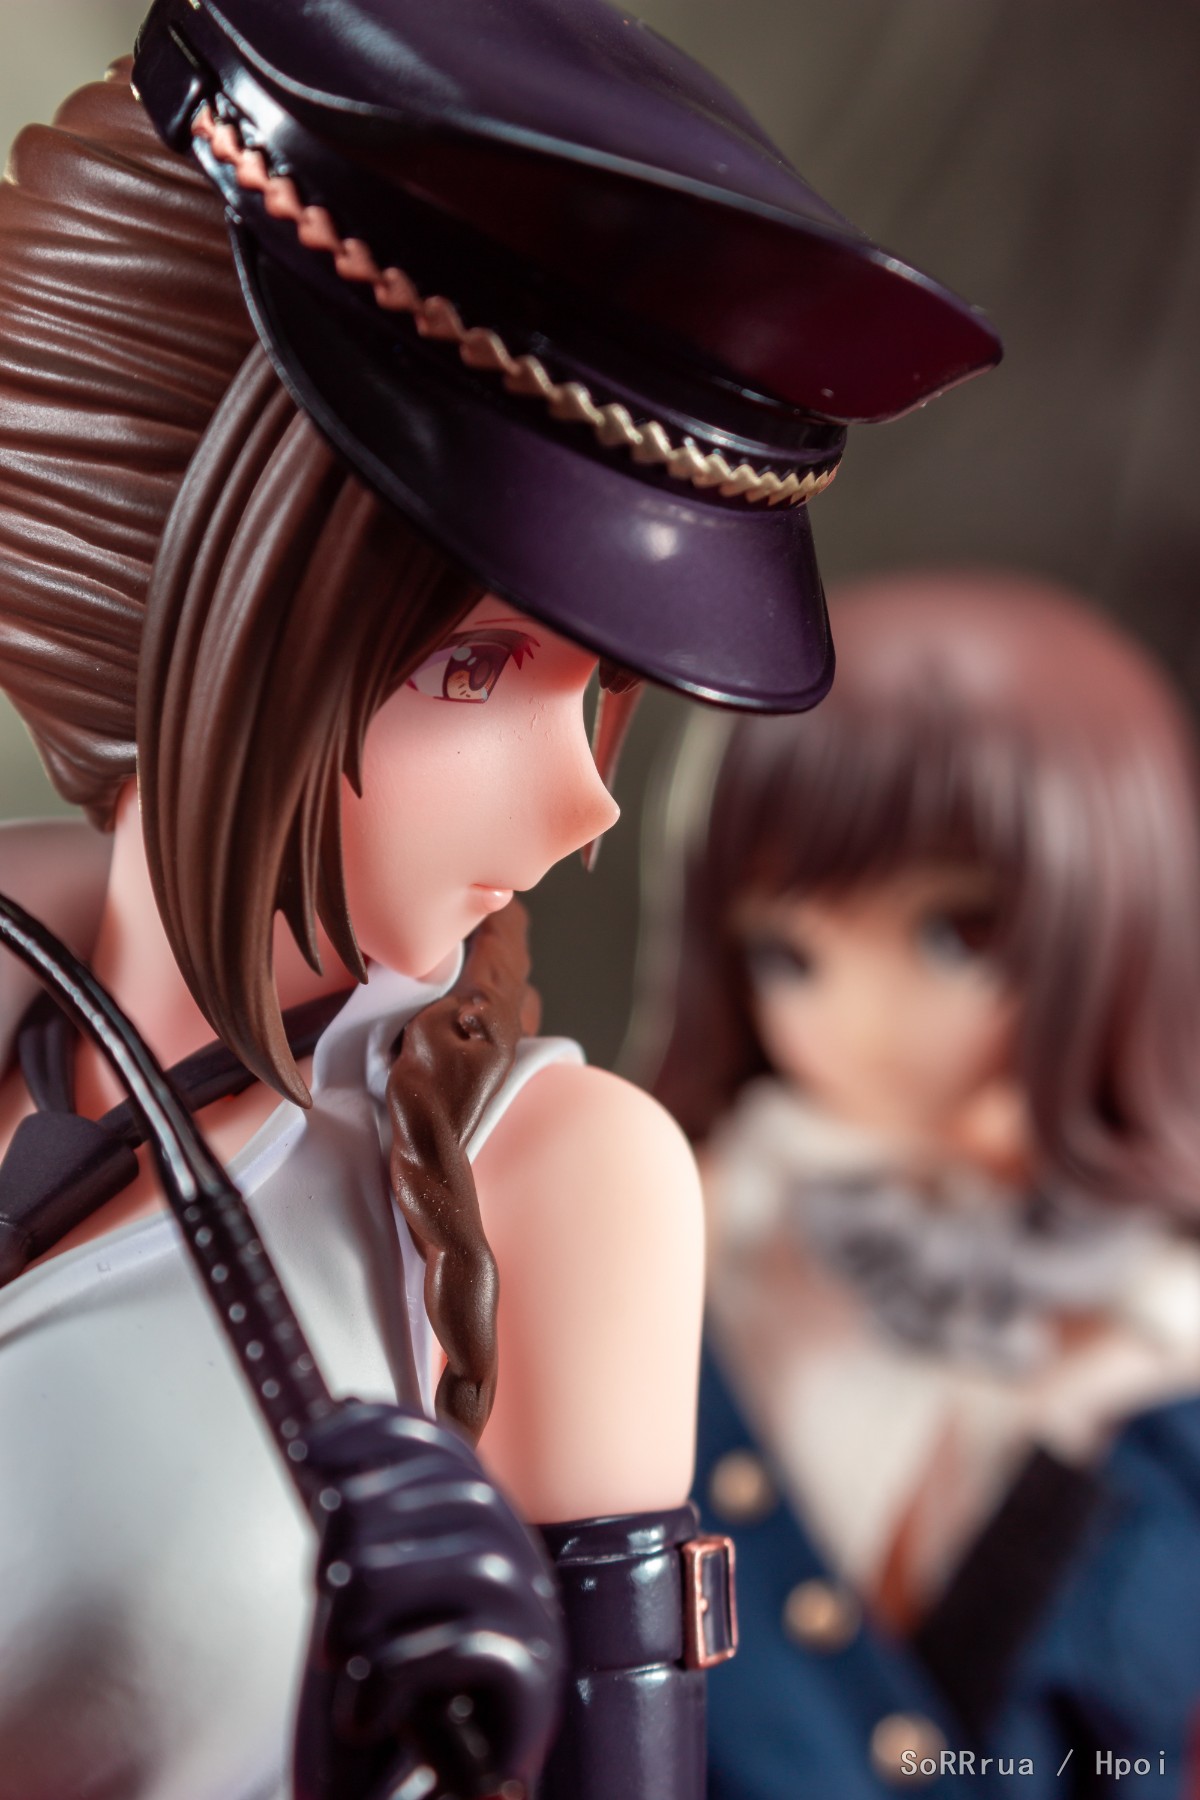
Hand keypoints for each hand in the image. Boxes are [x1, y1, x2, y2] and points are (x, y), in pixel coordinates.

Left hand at [293, 1400, 564, 1799]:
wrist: (441, 1777)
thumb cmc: (405, 1671)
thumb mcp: (374, 1581)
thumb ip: (366, 1510)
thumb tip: (342, 1404)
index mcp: (481, 1519)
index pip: (443, 1448)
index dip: (377, 1433)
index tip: (306, 1447)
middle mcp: (518, 1552)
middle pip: (456, 1497)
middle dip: (369, 1531)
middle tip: (322, 1589)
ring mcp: (533, 1612)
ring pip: (470, 1562)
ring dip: (378, 1602)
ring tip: (335, 1650)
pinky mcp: (530, 1680)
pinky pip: (469, 1648)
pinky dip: (395, 1676)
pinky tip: (361, 1709)